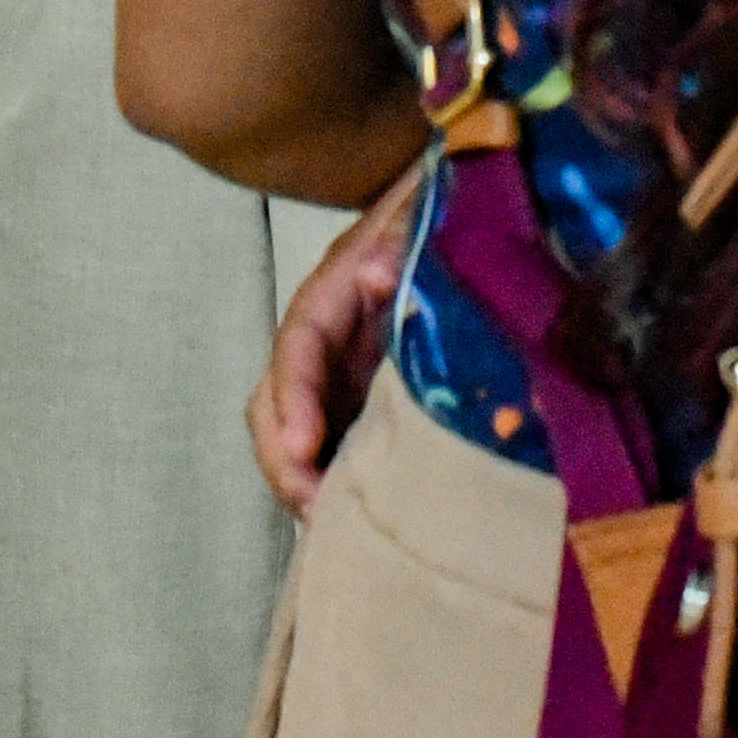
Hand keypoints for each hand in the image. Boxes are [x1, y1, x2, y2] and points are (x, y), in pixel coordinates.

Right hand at [250, 159, 425, 511]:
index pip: (297, 346)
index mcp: (332, 295)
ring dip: (308, 482)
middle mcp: (326, 343)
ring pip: (302, 435)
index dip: (293, 398)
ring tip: (335, 528)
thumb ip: (402, 238)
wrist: (459, 209)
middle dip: (285, 460)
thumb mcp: (420, 215)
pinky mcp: (369, 401)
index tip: (302, 444)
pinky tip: (364, 519)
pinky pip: (342, 446)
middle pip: (278, 405)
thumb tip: (376, 274)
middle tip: (314, 509)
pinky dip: (343, 482)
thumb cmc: (437, 214)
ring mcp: (344, 377)